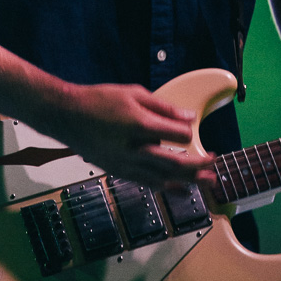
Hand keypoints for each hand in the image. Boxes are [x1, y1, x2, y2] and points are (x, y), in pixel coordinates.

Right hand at [47, 81, 214, 187]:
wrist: (66, 115)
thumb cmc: (99, 100)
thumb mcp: (133, 93)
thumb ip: (163, 107)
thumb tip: (189, 116)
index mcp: (137, 124)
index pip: (176, 134)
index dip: (187, 132)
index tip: (191, 127)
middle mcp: (132, 148)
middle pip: (174, 162)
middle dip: (198, 165)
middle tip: (214, 163)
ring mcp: (124, 163)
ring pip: (162, 178)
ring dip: (187, 180)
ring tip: (207, 181)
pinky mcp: (118, 171)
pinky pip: (146, 183)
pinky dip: (166, 186)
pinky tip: (180, 187)